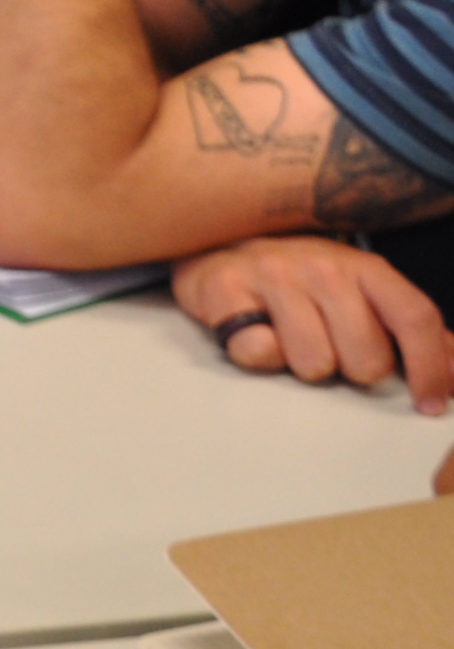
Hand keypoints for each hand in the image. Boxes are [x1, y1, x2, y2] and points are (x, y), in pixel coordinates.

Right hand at [176, 235, 451, 415]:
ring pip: (313, 363)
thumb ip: (410, 330)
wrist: (217, 244)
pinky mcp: (224, 286)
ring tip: (288, 340)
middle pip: (366, 359)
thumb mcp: (361, 294)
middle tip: (330, 348)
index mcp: (366, 268)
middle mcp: (322, 265)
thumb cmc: (300, 282)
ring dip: (301, 364)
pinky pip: (257, 351)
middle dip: (351, 369)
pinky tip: (253, 330)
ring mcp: (272, 273)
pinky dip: (256, 353)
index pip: (416, 318)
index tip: (430, 405)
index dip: (431, 368)